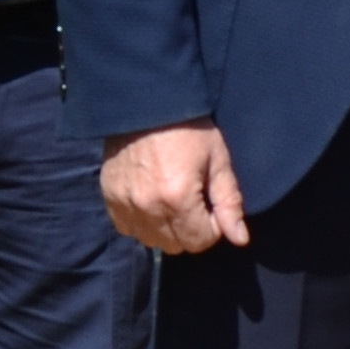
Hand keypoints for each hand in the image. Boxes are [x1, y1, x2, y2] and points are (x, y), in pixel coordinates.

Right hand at [101, 121, 246, 254]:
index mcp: (178, 198)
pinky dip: (141, 222)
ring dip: (165, 229)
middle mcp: (148, 207)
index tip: (210, 205)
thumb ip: (229, 203)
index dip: (212, 227)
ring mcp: (125, 204)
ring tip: (171, 201)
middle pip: (176, 245)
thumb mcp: (218, 160)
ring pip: (151, 240)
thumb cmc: (189, 128)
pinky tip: (150, 200)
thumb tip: (240, 239)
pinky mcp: (109, 197)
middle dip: (191, 229)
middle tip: (193, 201)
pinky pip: (127, 228)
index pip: (200, 241)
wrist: (146, 103)